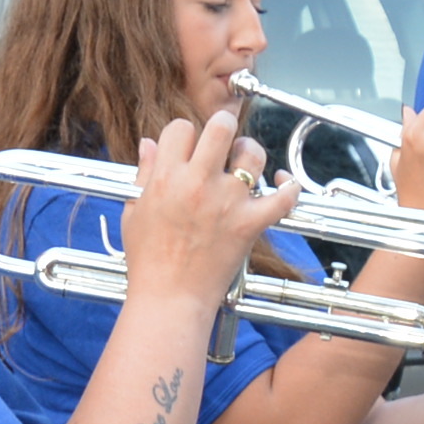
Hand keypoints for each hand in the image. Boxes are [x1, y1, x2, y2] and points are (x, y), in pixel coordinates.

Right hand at [122, 108, 298, 305]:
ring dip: (250, 153)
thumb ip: (144, 174)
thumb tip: (150, 144)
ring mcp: (227, 203)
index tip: (188, 147)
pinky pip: (283, 197)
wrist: (169, 299)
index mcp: (165, 178)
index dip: (185, 134)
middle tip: (223, 137)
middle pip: (220, 127)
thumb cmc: (147, 260)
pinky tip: (283, 181)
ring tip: (244, 162)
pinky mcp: (249, 224)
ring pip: (252, 155)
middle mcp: (197, 184)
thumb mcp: (134, 211)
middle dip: (223, 125)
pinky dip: (289, 187)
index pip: (180, 128)